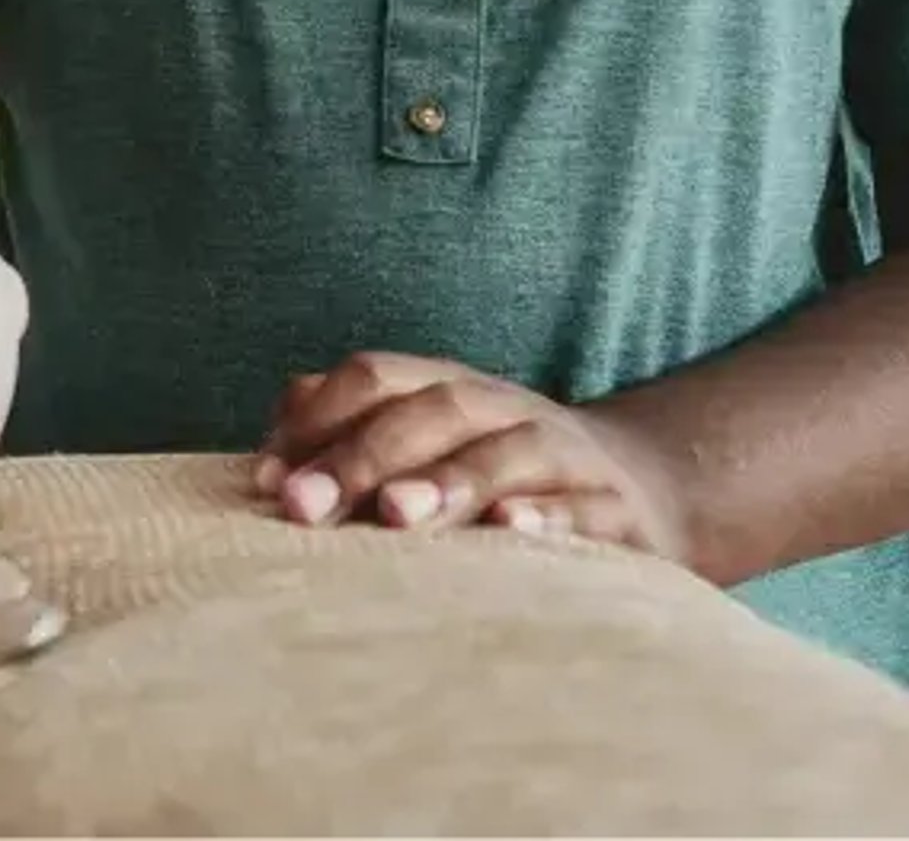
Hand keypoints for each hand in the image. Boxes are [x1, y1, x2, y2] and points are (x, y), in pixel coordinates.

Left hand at [253, 351, 693, 566]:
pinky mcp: (614, 509)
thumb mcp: (425, 445)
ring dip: (446, 482)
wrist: (643, 492)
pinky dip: (546, 519)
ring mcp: (563, 454)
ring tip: (394, 514)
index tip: (265, 480)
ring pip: (504, 454)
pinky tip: (508, 533)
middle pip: (433, 410)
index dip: (318, 419)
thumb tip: (267, 466)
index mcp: (448, 388)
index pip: (376, 376)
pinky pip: (582, 510)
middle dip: (362, 455)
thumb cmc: (496, 475)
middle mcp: (503, 409)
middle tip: (303, 508)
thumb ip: (347, 438)